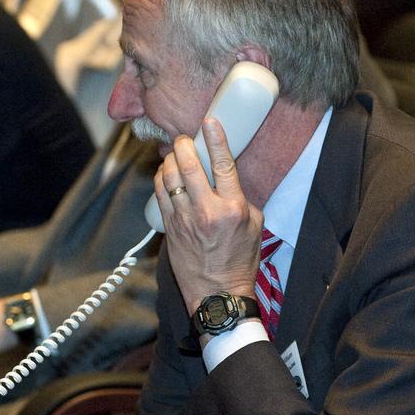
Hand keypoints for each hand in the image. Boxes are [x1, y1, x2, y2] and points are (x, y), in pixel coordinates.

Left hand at [154, 118, 261, 314]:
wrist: (218, 293)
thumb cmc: (239, 260)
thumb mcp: (255, 225)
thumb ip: (241, 197)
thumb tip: (228, 176)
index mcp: (233, 208)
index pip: (223, 164)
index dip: (215, 139)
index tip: (209, 122)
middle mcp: (207, 211)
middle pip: (188, 165)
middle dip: (183, 145)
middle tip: (184, 139)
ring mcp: (184, 219)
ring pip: (169, 176)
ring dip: (170, 160)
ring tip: (175, 157)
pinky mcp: (169, 227)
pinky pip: (159, 193)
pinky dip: (161, 178)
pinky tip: (166, 175)